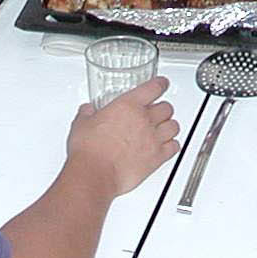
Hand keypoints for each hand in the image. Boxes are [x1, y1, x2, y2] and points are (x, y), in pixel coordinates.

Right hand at [67, 77, 179, 197]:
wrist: (95, 173)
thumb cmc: (89, 150)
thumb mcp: (82, 124)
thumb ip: (87, 114)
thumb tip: (87, 110)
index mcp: (128, 105)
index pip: (153, 87)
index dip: (160, 84)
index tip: (162, 83)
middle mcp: (144, 119)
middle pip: (167, 107)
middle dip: (163, 109)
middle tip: (157, 112)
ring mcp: (153, 138)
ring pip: (174, 126)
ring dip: (169, 126)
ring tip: (164, 129)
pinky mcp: (157, 157)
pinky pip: (174, 147)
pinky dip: (172, 146)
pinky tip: (167, 147)